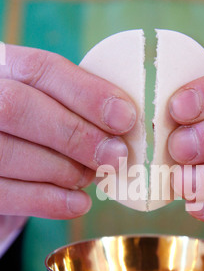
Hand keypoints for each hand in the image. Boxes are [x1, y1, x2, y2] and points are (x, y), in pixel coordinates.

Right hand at [0, 45, 136, 219]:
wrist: (2, 164)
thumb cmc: (35, 129)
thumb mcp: (52, 105)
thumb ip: (79, 107)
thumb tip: (124, 125)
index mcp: (4, 67)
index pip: (42, 70)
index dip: (87, 94)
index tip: (124, 118)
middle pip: (19, 107)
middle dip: (76, 134)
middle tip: (115, 157)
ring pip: (9, 152)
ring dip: (63, 170)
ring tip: (91, 177)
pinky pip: (6, 194)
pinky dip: (49, 201)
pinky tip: (78, 203)